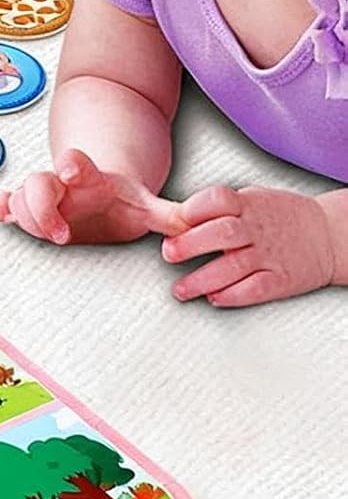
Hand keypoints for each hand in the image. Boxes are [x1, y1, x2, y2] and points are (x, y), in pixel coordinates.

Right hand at [0, 149, 179, 244]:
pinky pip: (6, 204)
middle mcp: (60, 185)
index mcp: (88, 178)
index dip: (70, 163)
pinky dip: (1, 208)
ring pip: (18, 198)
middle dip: (41, 208)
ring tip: (45, 232)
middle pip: (36, 183)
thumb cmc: (119, 200)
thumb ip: (170, 215)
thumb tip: (195, 224)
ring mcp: (43, 196)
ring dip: (24, 214)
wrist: (99, 193)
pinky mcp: (30, 210)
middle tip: (61, 233)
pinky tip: (2, 215)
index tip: (70, 171)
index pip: (74, 161)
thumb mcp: (145, 206)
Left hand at [163, 185, 336, 307]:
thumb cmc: (279, 217)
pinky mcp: (282, 279)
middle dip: (190, 245)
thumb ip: (216, 209)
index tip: (172, 222)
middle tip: (169, 254)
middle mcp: (257, 229)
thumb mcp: (251, 200)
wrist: (329, 235)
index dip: (191, 210)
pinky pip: (255, 289)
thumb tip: (172, 219)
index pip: (217, 200)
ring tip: (180, 290)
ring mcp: (270, 254)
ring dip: (201, 280)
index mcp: (247, 204)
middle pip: (221, 233)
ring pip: (232, 267)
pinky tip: (214, 298)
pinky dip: (232, 295)